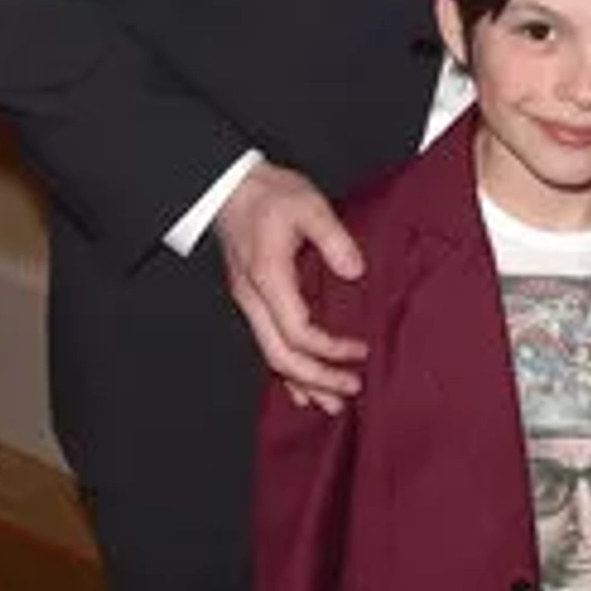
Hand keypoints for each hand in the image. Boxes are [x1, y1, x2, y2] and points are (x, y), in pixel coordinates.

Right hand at [216, 159, 365, 409]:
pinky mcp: (253, 300)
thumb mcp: (307, 205)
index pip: (298, 332)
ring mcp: (250, 303)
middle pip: (281, 356)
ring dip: (302, 382)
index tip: (360, 351)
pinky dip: (286, 371)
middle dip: (317, 379)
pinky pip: (268, 345)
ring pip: (271, 357)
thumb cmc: (267, 194)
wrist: (230, 186)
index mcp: (268, 279)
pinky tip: (302, 388)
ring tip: (332, 403)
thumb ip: (333, 238)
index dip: (330, 350)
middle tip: (352, 389)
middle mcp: (254, 299)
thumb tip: (354, 271)